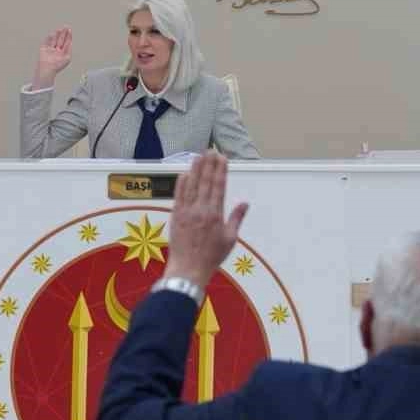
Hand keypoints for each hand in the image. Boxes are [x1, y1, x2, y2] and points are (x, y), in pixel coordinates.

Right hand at [31, 27, 72, 88]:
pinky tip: (52, 33)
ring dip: (56, 34)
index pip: (66, 42)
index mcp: (62, 53)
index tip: (70, 30)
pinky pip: (47, 41)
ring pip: (54, 39)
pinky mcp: (43, 48)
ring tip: (59, 29)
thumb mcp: (67, 58)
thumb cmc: (57, 67)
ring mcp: (50, 49)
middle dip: (63, 33)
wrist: (47, 70)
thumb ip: (69, 49)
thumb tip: (70, 42)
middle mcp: (56, 50)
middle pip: (60, 39)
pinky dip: (49, 37)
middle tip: (66, 27)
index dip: (68, 36)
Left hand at [162, 152, 248, 290]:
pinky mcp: (176, 216)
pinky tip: (184, 173)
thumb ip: (236, 218)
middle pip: (205, 181)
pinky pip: (178, 195)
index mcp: (215, 214)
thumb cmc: (211, 257)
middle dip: (209, 164)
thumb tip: (244, 203)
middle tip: (211, 151)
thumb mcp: (230, 239)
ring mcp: (186, 212)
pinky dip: (181, 183)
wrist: (188, 269)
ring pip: (191, 185)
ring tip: (198, 156)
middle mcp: (200, 210)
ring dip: (195, 169)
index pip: (219, 186)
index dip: (220, 170)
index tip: (222, 158)